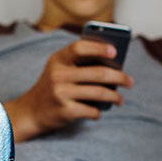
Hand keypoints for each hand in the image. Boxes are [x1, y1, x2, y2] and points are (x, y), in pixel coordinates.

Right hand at [3, 39, 133, 141]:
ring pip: (99, 93)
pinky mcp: (65, 111)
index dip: (99, 48)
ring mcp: (61, 93)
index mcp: (58, 60)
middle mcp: (58, 75)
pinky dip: (99, 112)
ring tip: (120, 99)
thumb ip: (78, 63)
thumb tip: (114, 65)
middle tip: (130, 82)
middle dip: (119, 77)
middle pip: (98, 73)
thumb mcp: (58, 69)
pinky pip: (92, 110)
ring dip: (115, 96)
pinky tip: (99, 111)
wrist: (31, 111)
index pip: (80, 48)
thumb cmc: (52, 87)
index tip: (115, 52)